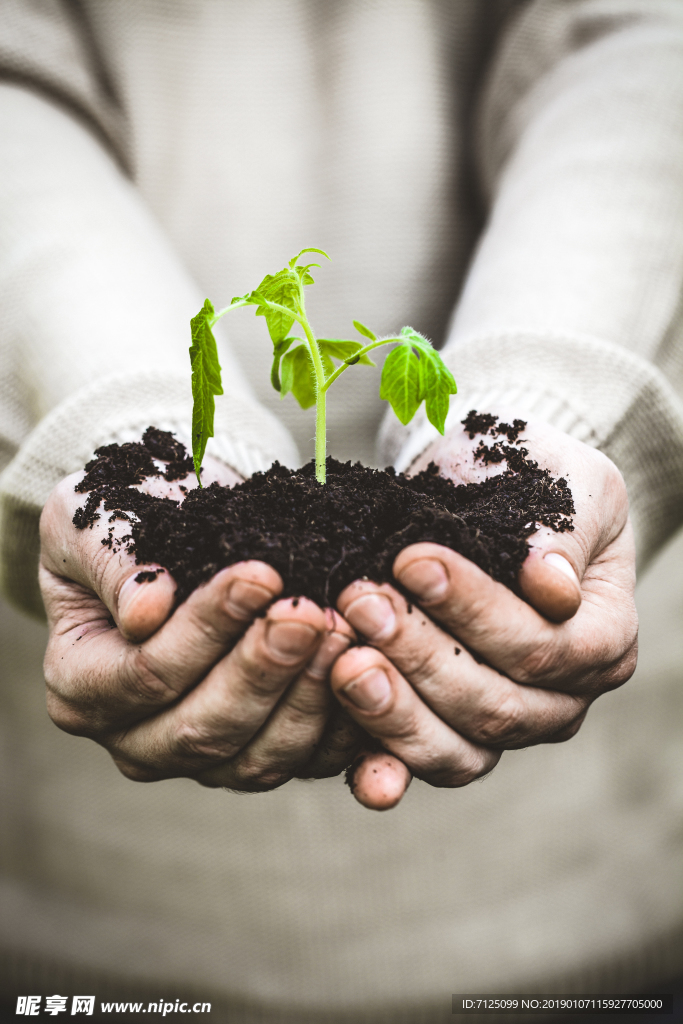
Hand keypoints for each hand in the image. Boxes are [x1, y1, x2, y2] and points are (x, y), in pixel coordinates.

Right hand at [40, 458, 357, 789]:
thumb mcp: (94, 518)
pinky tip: (379, 682)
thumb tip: (145, 612)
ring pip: (260, 757)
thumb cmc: (129, 517)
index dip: (204, 631)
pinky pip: (310, 760)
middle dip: (264, 669)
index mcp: (82, 688)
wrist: (179, 524)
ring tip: (347, 633)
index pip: (144, 675)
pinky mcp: (265, 752)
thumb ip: (114, 561)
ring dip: (310, 698)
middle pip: (203, 729)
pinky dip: (348, 731)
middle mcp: (137, 740)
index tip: (259, 576)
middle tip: (312, 613)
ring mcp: (204, 757)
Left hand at [332, 417, 637, 809]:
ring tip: (343, 662)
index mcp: (603, 640)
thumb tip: (553, 588)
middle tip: (360, 600)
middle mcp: (560, 698)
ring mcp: (503, 725)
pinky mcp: (445, 730)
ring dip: (395, 710)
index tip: (413, 559)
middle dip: (421, 653)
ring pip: (458, 748)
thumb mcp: (565, 481)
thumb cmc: (531, 477)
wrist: (482, 490)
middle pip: (495, 704)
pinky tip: (363, 777)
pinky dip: (388, 772)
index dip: (476, 612)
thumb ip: (564, 532)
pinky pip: (420, 764)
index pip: (543, 647)